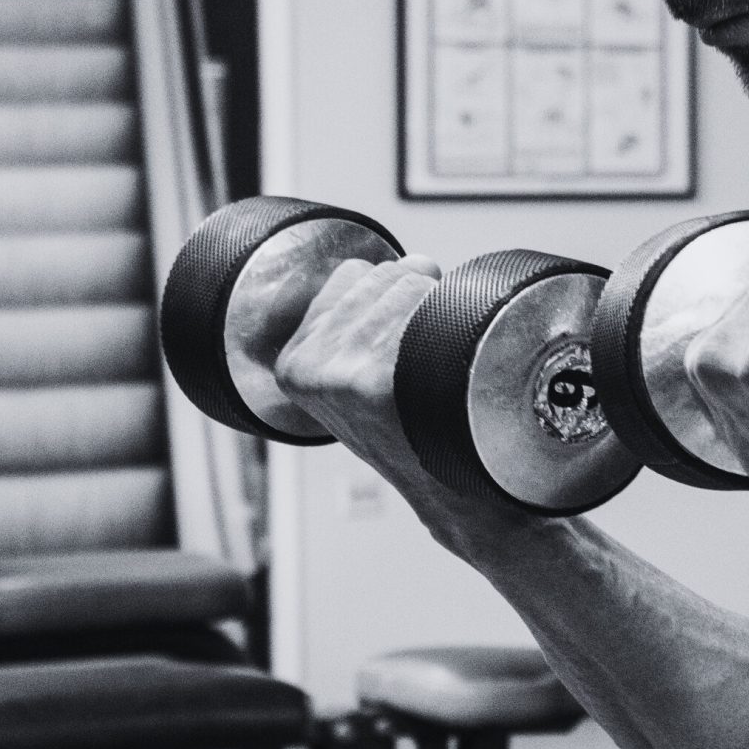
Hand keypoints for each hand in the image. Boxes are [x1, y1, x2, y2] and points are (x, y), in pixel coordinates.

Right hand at [270, 255, 479, 531]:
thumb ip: (356, 323)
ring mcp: (338, 374)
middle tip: (428, 354)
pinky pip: (425, 303)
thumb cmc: (419, 423)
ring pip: (407, 281)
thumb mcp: (360, 378)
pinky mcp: (373, 381)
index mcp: (293, 363)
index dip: (393, 295)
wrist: (455, 485)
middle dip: (416, 298)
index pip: (353, 274)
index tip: (404, 338)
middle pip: (382, 273)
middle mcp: (307, 367)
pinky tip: (448, 363)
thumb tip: (404, 264)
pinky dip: (451, 318)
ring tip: (438, 361)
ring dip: (437, 307)